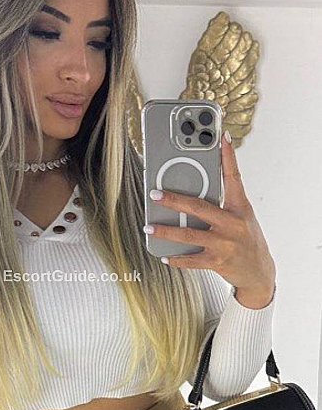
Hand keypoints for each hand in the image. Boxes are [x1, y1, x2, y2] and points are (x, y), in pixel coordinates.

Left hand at [144, 131, 275, 293]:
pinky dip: (176, 258)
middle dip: (174, 200)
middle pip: (199, 207)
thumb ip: (221, 203)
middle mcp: (232, 224)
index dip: (228, 156)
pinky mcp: (217, 262)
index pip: (234, 177)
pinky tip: (164, 255)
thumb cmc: (246, 239)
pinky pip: (191, 259)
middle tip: (155, 194)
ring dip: (166, 231)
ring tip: (149, 227)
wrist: (259, 272)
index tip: (221, 137)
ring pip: (189, 235)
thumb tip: (192, 191)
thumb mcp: (241, 217)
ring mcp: (225, 244)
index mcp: (239, 208)